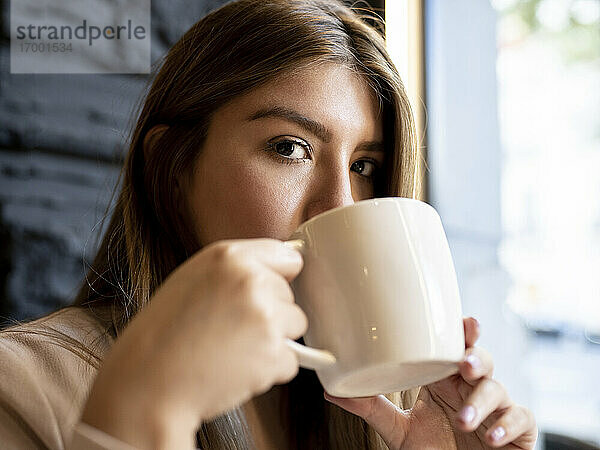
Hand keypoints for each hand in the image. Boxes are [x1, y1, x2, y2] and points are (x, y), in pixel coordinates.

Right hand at [82, 238, 306, 448]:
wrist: (148, 383)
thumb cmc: (166, 333)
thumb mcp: (194, 278)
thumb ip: (236, 270)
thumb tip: (281, 273)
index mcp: (230, 257)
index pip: (288, 257)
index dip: (278, 277)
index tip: (264, 293)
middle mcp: (252, 281)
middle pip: (291, 296)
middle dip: (271, 313)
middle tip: (230, 329)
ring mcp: (265, 317)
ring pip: (296, 327)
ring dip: (274, 341)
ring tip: (233, 349)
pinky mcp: (273, 354)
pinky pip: (291, 360)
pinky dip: (271, 370)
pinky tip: (237, 369)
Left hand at [324, 317, 537, 448]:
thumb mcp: (398, 431)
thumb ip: (370, 409)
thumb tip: (331, 391)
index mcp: (446, 381)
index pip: (455, 348)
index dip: (463, 333)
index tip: (464, 322)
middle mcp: (471, 389)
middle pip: (481, 360)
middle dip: (476, 357)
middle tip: (464, 363)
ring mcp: (496, 407)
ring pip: (498, 388)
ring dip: (482, 402)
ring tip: (464, 420)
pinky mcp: (517, 430)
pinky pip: (521, 418)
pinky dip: (507, 424)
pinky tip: (491, 435)